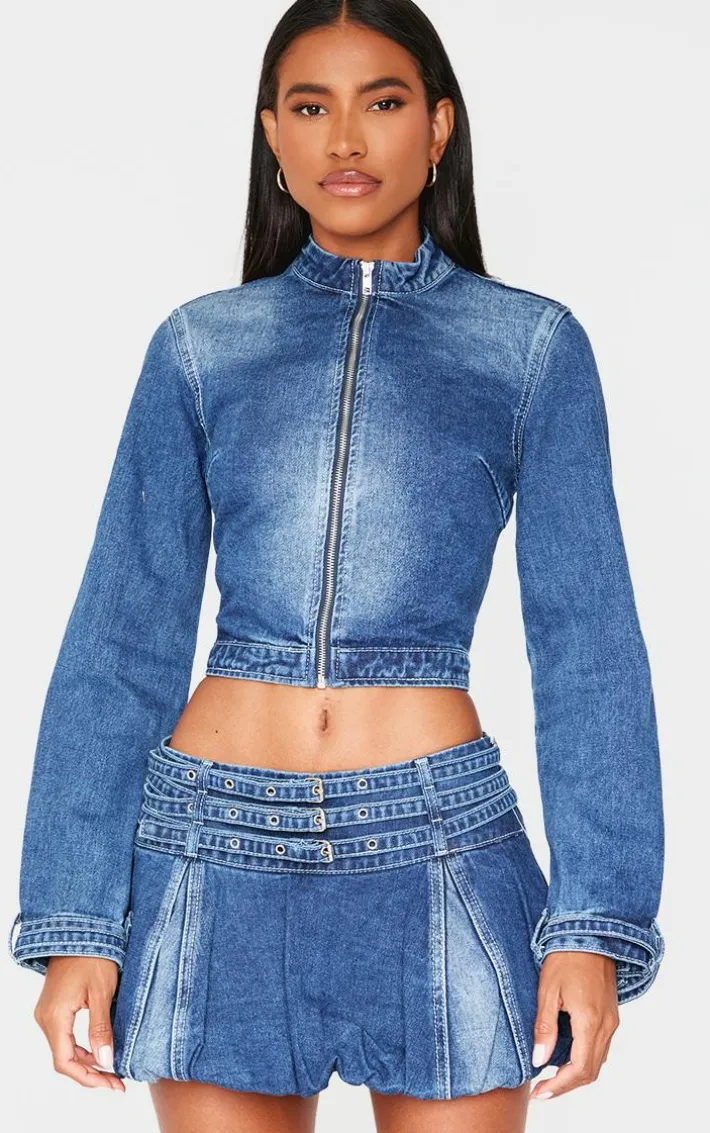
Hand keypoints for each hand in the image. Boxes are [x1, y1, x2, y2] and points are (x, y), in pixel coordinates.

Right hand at [33, 955, 125, 1090]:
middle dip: (91, 1073)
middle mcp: (46, 1019)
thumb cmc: (93, 956)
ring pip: (64, 1049)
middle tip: (117, 1080)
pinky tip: (100, 1049)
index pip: (65, 1062)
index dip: (88, 1078)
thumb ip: (101, 1028)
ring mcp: (48, 1013)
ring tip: (113, 1068)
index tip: (112, 1083)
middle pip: (64, 1059)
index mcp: (55, 1017)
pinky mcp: (54, 1008)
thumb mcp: (102, 992)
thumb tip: (106, 1061)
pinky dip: (82, 1048)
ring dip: (87, 1061)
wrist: (80, 930)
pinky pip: (65, 1036)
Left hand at [529, 950, 619, 1100]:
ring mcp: (612, 1021)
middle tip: (542, 1090)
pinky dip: (584, 1060)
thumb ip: (545, 1028)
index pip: (579, 1069)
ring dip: (576, 1075)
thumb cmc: (566, 957)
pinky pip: (601, 1048)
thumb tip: (539, 1059)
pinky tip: (565, 1056)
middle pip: (591, 1072)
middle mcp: (606, 1026)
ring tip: (550, 1077)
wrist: (591, 933)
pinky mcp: (611, 1015)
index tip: (540, 1092)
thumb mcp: (548, 991)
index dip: (559, 1086)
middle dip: (566, 1085)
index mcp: (590, 1021)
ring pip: (598, 1062)